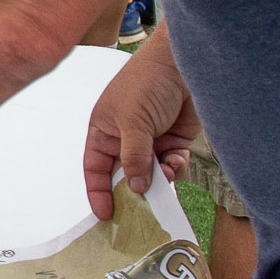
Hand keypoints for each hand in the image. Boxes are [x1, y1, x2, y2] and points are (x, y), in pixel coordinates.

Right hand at [82, 32, 197, 219]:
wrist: (183, 64)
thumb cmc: (147, 82)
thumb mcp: (133, 122)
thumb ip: (133, 157)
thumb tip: (136, 188)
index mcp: (104, 131)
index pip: (96, 168)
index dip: (98, 191)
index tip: (106, 214)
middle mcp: (125, 139)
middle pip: (125, 176)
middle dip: (133, 191)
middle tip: (142, 209)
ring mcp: (150, 141)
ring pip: (151, 174)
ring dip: (159, 180)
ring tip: (165, 176)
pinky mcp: (174, 141)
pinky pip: (172, 166)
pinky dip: (175, 169)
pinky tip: (177, 160)